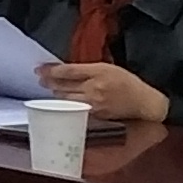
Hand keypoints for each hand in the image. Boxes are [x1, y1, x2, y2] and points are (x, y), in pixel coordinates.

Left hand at [42, 60, 167, 128]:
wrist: (143, 101)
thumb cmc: (127, 82)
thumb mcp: (109, 67)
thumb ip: (89, 69)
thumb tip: (68, 70)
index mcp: (98, 72)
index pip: (68, 71)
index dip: (52, 70)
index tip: (40, 68)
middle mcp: (94, 87)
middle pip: (64, 85)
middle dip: (49, 81)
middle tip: (39, 78)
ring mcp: (93, 103)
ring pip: (67, 98)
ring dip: (55, 93)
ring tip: (47, 88)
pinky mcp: (94, 114)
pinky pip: (75, 108)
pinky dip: (66, 104)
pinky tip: (60, 102)